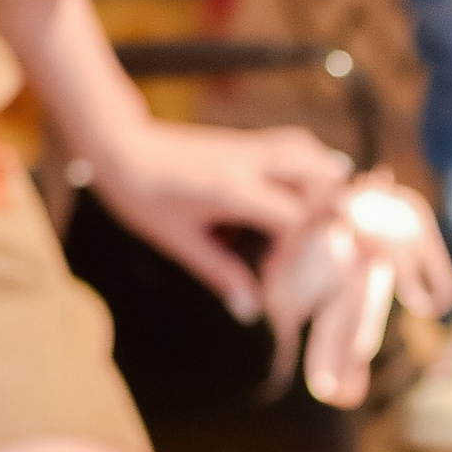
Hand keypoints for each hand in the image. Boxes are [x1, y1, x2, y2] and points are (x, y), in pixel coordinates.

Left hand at [87, 115, 352, 322]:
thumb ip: (220, 274)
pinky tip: (308, 184)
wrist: (121, 149)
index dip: (298, 249)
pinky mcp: (246, 140)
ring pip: (309, 152)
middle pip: (317, 176)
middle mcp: (248, 163)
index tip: (277, 270)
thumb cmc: (144, 197)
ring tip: (323, 214)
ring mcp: (249, 147)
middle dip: (331, 209)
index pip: (294, 216)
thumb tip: (249, 311)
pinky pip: (293, 143)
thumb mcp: (180, 242)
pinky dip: (310, 161)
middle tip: (323, 242)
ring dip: (325, 182)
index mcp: (231, 190)